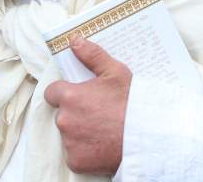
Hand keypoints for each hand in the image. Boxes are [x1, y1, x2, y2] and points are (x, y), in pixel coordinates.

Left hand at [44, 36, 131, 174]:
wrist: (149, 138)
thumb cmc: (133, 104)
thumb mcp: (115, 73)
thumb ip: (92, 55)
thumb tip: (75, 41)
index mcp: (70, 96)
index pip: (52, 92)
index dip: (65, 93)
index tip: (79, 97)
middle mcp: (64, 119)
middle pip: (62, 114)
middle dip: (75, 114)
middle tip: (98, 115)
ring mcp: (69, 142)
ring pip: (69, 135)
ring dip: (80, 133)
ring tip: (102, 131)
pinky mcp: (76, 162)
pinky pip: (75, 155)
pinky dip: (85, 152)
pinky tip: (101, 146)